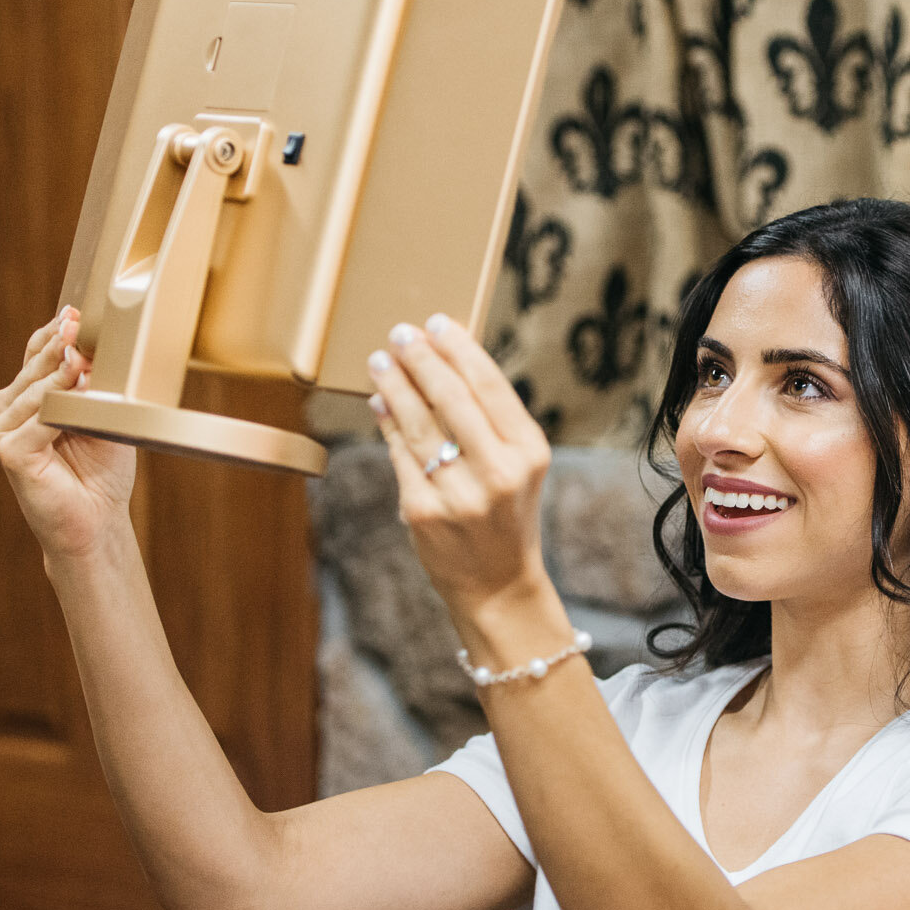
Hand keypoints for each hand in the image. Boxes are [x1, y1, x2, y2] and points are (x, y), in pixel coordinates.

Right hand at [0, 306, 136, 560]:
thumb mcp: (102, 414)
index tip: (75, 310)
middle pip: (35, 369)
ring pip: (35, 393)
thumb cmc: (102, 469)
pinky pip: (36, 423)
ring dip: (64, 381)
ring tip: (87, 367)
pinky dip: (58, 414)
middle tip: (81, 326)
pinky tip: (77, 404)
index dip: (55, 332)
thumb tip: (83, 346)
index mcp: (25, 397)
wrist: (98, 518)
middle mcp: (5, 410)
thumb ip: (90, 382)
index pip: (37, 353)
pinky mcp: (7, 452)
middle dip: (61, 348)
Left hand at [367, 314, 553, 616]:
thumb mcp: (518, 466)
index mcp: (529, 453)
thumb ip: (492, 420)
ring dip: (394, 385)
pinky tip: (379, 403)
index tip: (437, 324)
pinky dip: (386, 424)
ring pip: (417, 423)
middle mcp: (498, 472)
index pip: (490, 386)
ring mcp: (459, 494)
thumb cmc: (506, 513)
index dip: (459, 350)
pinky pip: (399, 455)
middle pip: (451, 398)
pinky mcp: (423, 511)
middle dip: (421, 359)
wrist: (497, 584)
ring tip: (381, 360)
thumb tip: (444, 362)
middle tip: (401, 334)